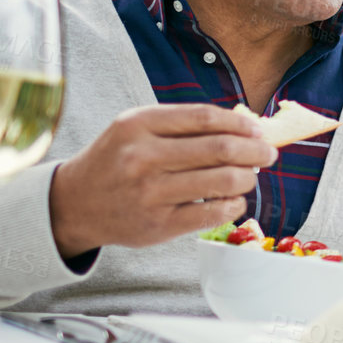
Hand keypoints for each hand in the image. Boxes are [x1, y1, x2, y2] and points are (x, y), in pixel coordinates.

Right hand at [48, 104, 277, 258]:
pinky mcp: (159, 224)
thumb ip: (181, 124)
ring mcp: (151, 193)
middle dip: (255, 150)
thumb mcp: (136, 129)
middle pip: (221, 149)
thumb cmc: (116, 160)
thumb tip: (243, 126)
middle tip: (268, 154)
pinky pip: (213, 212)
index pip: (205, 118)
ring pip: (223, 181)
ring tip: (249, 176)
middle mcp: (142, 157)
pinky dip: (235, 205)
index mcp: (138, 125)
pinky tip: (235, 200)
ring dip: (248, 177)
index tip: (258, 130)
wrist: (75, 203)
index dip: (240, 124)